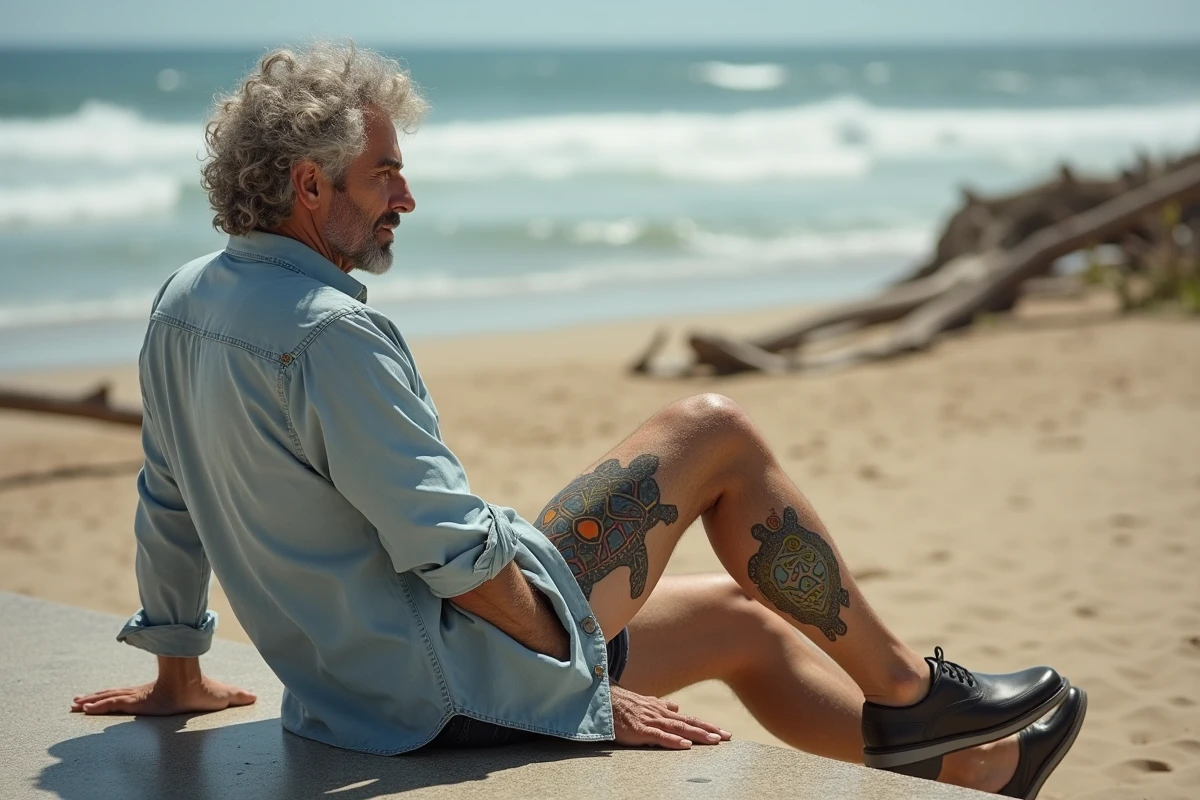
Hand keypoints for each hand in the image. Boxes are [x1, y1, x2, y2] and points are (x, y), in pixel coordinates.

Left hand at [71, 675, 256, 715]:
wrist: (195, 682)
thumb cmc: (204, 689)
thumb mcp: (219, 698)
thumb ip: (233, 696)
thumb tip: (255, 696)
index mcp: (156, 695)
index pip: (131, 694)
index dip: (115, 695)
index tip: (100, 698)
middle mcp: (143, 694)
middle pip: (115, 695)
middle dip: (96, 698)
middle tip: (75, 702)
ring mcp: (138, 695)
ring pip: (109, 698)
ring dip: (91, 701)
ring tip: (73, 704)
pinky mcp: (136, 698)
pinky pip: (113, 702)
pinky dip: (97, 704)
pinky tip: (83, 708)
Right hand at [610, 684, 731, 749]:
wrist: (603, 700)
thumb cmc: (623, 705)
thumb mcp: (646, 703)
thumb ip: (661, 706)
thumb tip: (676, 707)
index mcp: (662, 710)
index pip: (689, 718)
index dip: (706, 725)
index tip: (722, 732)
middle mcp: (661, 714)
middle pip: (690, 722)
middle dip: (710, 730)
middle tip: (728, 737)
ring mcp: (651, 721)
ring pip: (679, 728)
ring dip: (698, 734)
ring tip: (715, 741)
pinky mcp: (640, 730)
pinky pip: (660, 736)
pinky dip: (674, 741)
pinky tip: (686, 746)